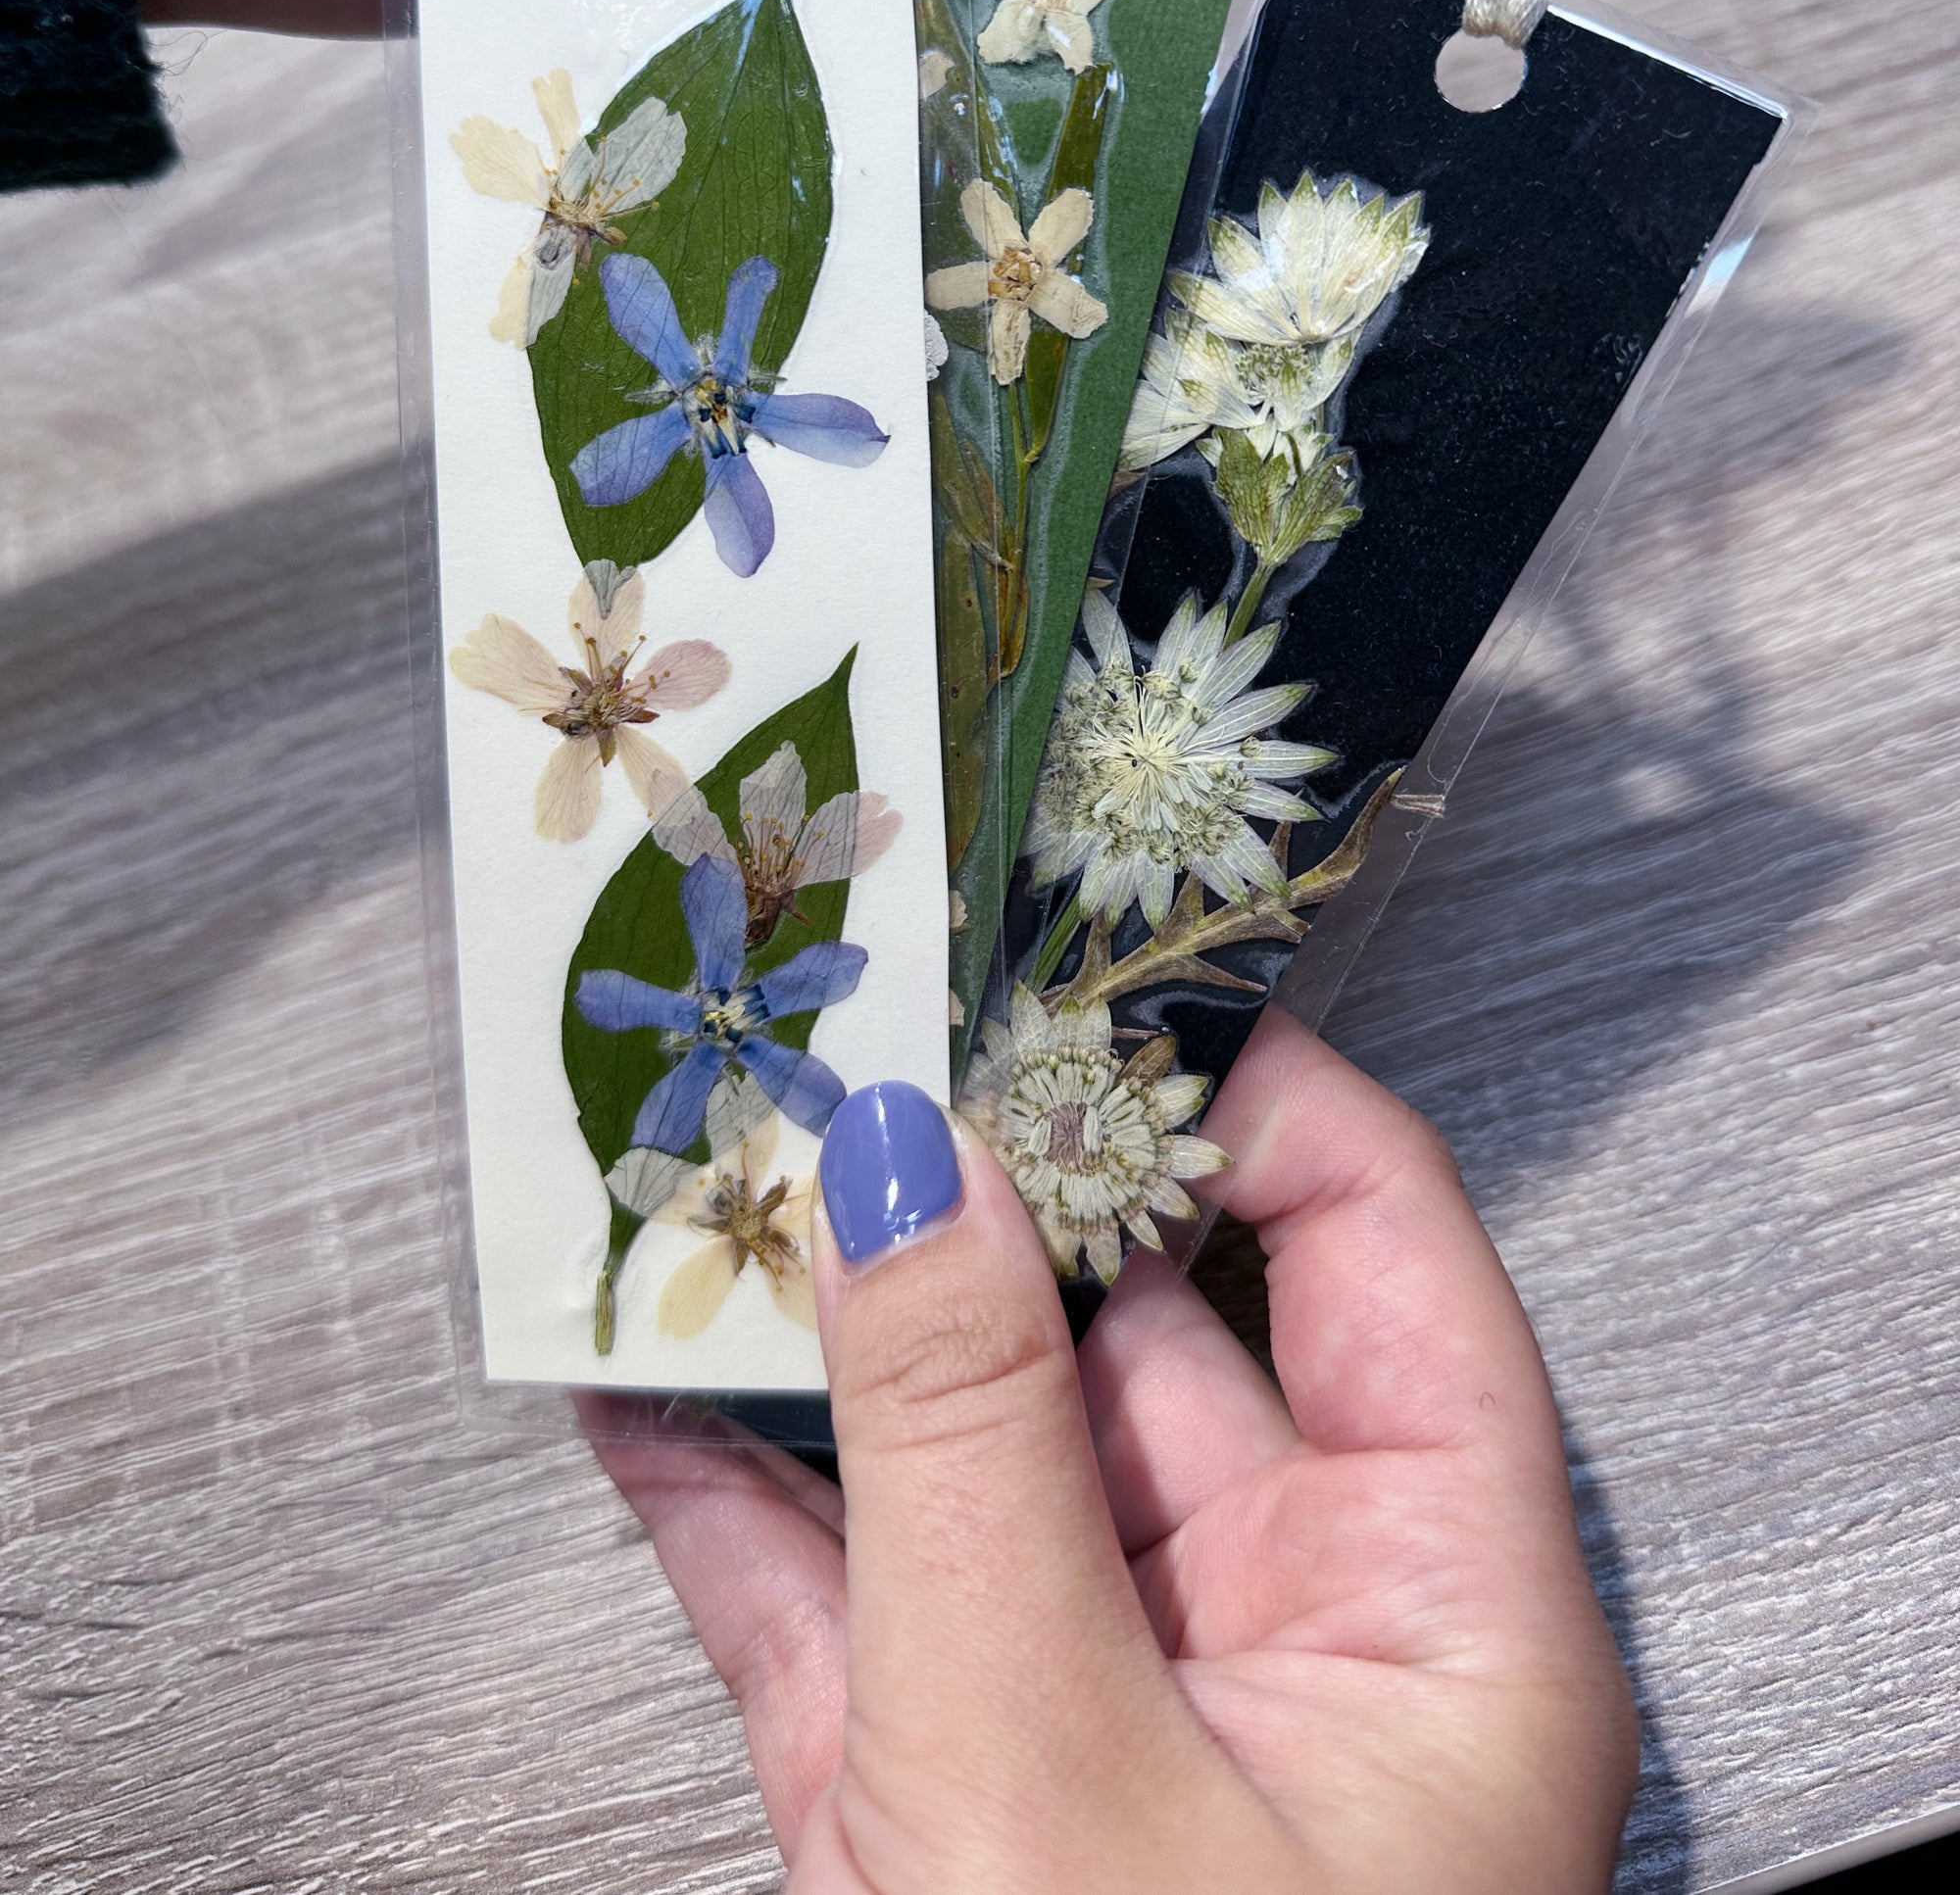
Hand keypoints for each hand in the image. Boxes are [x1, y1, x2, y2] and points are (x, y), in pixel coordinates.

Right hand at [583, 1017, 1638, 1893]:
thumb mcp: (1057, 1766)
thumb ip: (974, 1443)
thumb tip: (905, 1163)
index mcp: (1437, 1609)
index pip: (1368, 1243)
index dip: (1225, 1087)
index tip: (1059, 974)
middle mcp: (1292, 1642)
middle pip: (1140, 1332)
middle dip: (976, 1192)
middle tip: (844, 1049)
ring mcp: (1108, 1718)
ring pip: (969, 1452)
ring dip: (827, 1334)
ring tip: (708, 1186)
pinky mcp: (952, 1806)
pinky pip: (844, 1602)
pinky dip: (735, 1499)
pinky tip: (638, 1392)